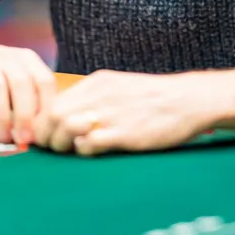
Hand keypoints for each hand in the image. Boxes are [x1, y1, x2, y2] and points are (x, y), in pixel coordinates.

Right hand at [0, 30, 55, 145]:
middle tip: (23, 140)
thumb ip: (27, 97)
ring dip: (2, 118)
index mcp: (26, 59)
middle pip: (22, 84)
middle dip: (25, 115)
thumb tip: (38, 132)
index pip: (45, 81)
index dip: (46, 108)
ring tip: (2, 140)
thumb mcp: (13, 76)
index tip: (42, 132)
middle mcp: (8, 58)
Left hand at [33, 67, 234, 155]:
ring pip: (66, 128)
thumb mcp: (122, 87)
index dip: (43, 121)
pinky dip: (84, 151)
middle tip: (53, 148)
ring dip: (62, 144)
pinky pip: (89, 143)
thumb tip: (69, 116)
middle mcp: (101, 94)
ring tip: (70, 150)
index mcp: (99, 82)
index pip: (54, 101)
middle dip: (47, 135)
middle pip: (53, 115)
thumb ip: (96, 98)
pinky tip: (94, 151)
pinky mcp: (125, 133)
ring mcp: (113, 113)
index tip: (46, 134)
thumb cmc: (156, 99)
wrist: (191, 100)